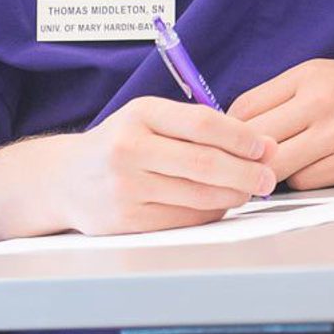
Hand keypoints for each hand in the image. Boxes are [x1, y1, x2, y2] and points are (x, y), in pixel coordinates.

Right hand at [49, 96, 277, 235]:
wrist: (64, 179)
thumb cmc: (121, 143)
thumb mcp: (151, 119)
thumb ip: (201, 127)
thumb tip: (263, 144)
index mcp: (140, 114)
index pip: (203, 124)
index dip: (242, 137)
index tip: (266, 147)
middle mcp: (128, 149)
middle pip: (204, 164)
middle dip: (246, 173)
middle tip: (269, 178)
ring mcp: (124, 187)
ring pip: (197, 196)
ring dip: (232, 196)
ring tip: (247, 191)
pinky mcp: (124, 220)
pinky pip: (182, 219)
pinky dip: (208, 213)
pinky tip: (218, 205)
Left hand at [230, 59, 333, 190]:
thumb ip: (291, 96)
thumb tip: (247, 125)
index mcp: (310, 74)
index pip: (245, 105)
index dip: (231, 130)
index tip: (234, 142)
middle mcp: (319, 100)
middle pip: (251, 137)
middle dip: (243, 156)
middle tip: (245, 166)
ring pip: (272, 164)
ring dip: (269, 174)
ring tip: (274, 174)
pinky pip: (303, 181)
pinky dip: (300, 182)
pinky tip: (312, 172)